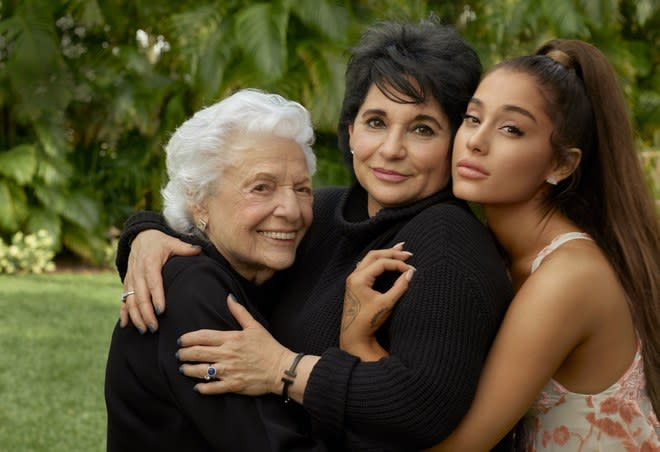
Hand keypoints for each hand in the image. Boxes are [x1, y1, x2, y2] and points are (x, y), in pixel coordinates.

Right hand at [119, 230, 200, 332]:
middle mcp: (138, 272)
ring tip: (144, 330)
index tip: (161, 311)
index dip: (156, 297)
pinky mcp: (126, 283)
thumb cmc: (160, 242)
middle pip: (140, 296)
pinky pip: (123, 300)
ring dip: (136, 316)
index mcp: (150, 263)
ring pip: (130, 301)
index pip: (153, 283)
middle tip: (154, 328)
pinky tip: (125, 325)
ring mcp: (131, 279)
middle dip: (146, 313)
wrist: (140, 236)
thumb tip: (199, 249)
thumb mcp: (172, 242)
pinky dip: (123, 313)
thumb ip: (184, 248)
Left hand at [177, 295, 292, 395]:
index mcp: (231, 338)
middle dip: (184, 354)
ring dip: (188, 370)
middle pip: (198, 353)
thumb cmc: (268, 346)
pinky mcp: (233, 385)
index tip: (180, 341)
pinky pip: (213, 388)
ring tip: (183, 369)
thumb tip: (229, 297)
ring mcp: (229, 371)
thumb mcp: (254, 326)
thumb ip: (239, 312)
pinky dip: (202, 388)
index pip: (203, 336)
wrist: (280, 368)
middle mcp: (227, 354)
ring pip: (201, 371)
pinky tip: (197, 387)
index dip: (188, 338)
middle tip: (178, 355)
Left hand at [340, 243, 414, 359]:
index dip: (397, 264)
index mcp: (359, 279)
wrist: (354, 335)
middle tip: (407, 253)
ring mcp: (354, 280)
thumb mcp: (386, 304)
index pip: (381, 263)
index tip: (411, 269)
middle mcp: (354, 276)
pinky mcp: (356, 285)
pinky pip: (368, 266)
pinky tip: (385, 260)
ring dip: (385, 255)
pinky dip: (379, 261)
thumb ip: (399, 287)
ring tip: (399, 250)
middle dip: (391, 253)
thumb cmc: (368, 320)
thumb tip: (411, 273)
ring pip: (370, 259)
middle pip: (374, 256)